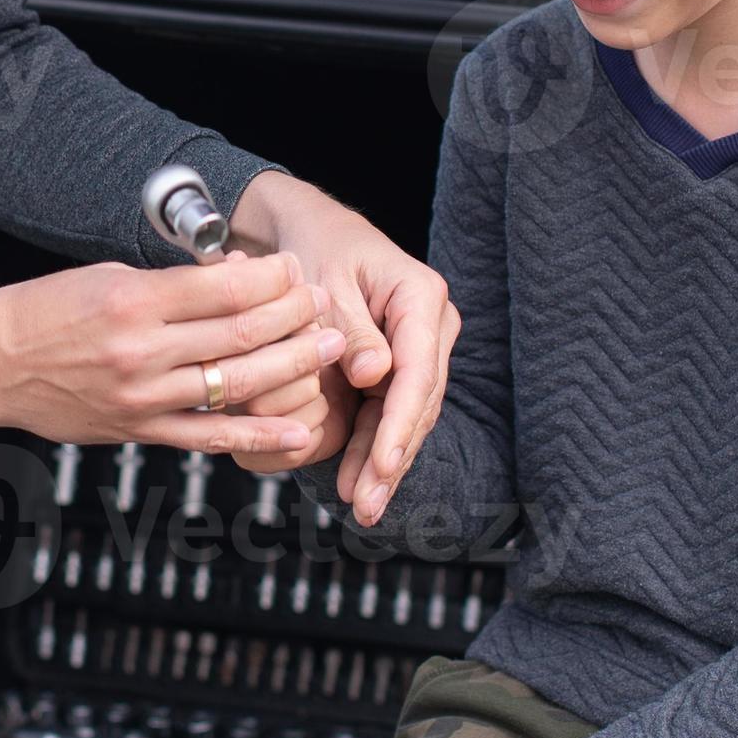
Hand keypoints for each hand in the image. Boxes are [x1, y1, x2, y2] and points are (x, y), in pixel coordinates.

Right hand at [0, 251, 345, 457]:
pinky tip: (299, 427)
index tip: (295, 269)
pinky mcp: (140, 430)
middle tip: (326, 305)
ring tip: (329, 349)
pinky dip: (260, 433)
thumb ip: (173, 283)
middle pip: (243, 333)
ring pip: (237, 382)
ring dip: (293, 365)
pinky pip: (211, 436)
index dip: (273, 278)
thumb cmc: (46, 310)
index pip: (227, 287)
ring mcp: (143, 397)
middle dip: (296, 316)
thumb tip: (239, 278)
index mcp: (135, 300)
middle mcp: (142, 351)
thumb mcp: (108, 277)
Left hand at [230, 174, 456, 523]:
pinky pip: (386, 415)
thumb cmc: (313, 246)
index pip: (418, 373)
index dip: (399, 426)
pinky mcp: (395, 368)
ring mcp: (415, 350)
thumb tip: (375, 378)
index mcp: (421, 298)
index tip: (383, 466)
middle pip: (417, 404)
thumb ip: (352, 329)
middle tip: (368, 506)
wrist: (307, 229)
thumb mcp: (323, 280)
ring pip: (405, 418)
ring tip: (363, 508)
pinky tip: (359, 485)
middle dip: (393, 458)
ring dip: (383, 464)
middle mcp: (429, 327)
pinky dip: (371, 449)